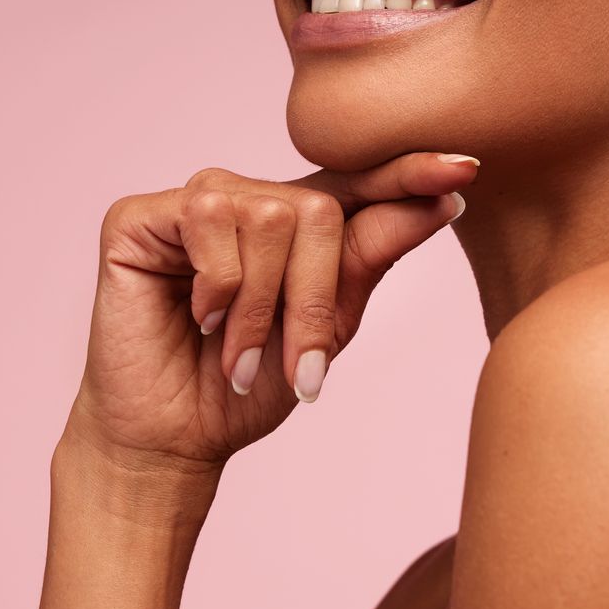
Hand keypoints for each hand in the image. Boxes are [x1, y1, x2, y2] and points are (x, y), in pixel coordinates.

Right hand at [66, 151, 480, 477]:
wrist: (179, 440)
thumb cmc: (250, 389)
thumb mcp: (330, 326)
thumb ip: (371, 256)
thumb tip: (447, 199)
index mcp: (296, 224)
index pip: (358, 185)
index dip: (408, 175)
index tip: (467, 168)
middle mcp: (247, 199)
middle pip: (318, 210)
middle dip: (312, 299)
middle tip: (292, 365)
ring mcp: (195, 202)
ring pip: (268, 217)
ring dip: (261, 308)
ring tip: (240, 356)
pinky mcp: (141, 215)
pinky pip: (209, 220)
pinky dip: (217, 288)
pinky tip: (195, 319)